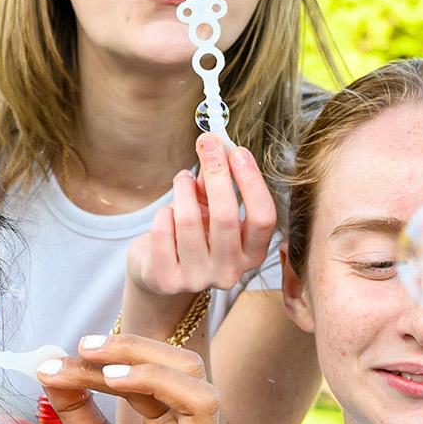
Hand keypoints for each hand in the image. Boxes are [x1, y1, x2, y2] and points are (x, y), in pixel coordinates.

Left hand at [37, 334, 246, 423]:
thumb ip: (74, 408)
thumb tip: (48, 364)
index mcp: (167, 421)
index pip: (156, 367)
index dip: (119, 350)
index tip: (73, 348)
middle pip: (188, 370)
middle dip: (138, 352)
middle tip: (88, 351)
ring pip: (206, 404)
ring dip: (159, 381)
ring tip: (112, 379)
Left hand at [119, 133, 276, 337]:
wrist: (159, 271)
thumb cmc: (195, 233)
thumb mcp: (211, 209)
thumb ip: (217, 182)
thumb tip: (217, 145)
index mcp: (252, 254)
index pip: (263, 218)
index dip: (252, 182)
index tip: (237, 151)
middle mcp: (230, 272)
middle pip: (226, 217)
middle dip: (217, 174)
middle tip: (207, 143)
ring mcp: (198, 279)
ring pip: (189, 220)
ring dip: (183, 189)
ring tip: (183, 180)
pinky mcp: (166, 280)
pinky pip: (162, 231)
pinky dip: (163, 212)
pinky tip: (166, 213)